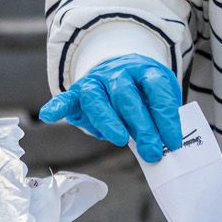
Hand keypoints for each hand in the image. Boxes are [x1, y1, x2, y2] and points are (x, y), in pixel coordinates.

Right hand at [38, 53, 184, 162]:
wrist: (122, 71)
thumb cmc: (144, 94)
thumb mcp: (159, 100)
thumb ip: (160, 121)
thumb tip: (163, 149)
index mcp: (144, 71)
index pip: (156, 90)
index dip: (165, 116)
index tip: (172, 142)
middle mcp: (118, 73)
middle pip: (127, 96)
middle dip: (141, 125)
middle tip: (152, 150)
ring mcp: (95, 81)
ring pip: (97, 98)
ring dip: (108, 120)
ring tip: (120, 140)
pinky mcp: (77, 92)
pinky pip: (65, 98)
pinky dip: (56, 106)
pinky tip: (49, 116)